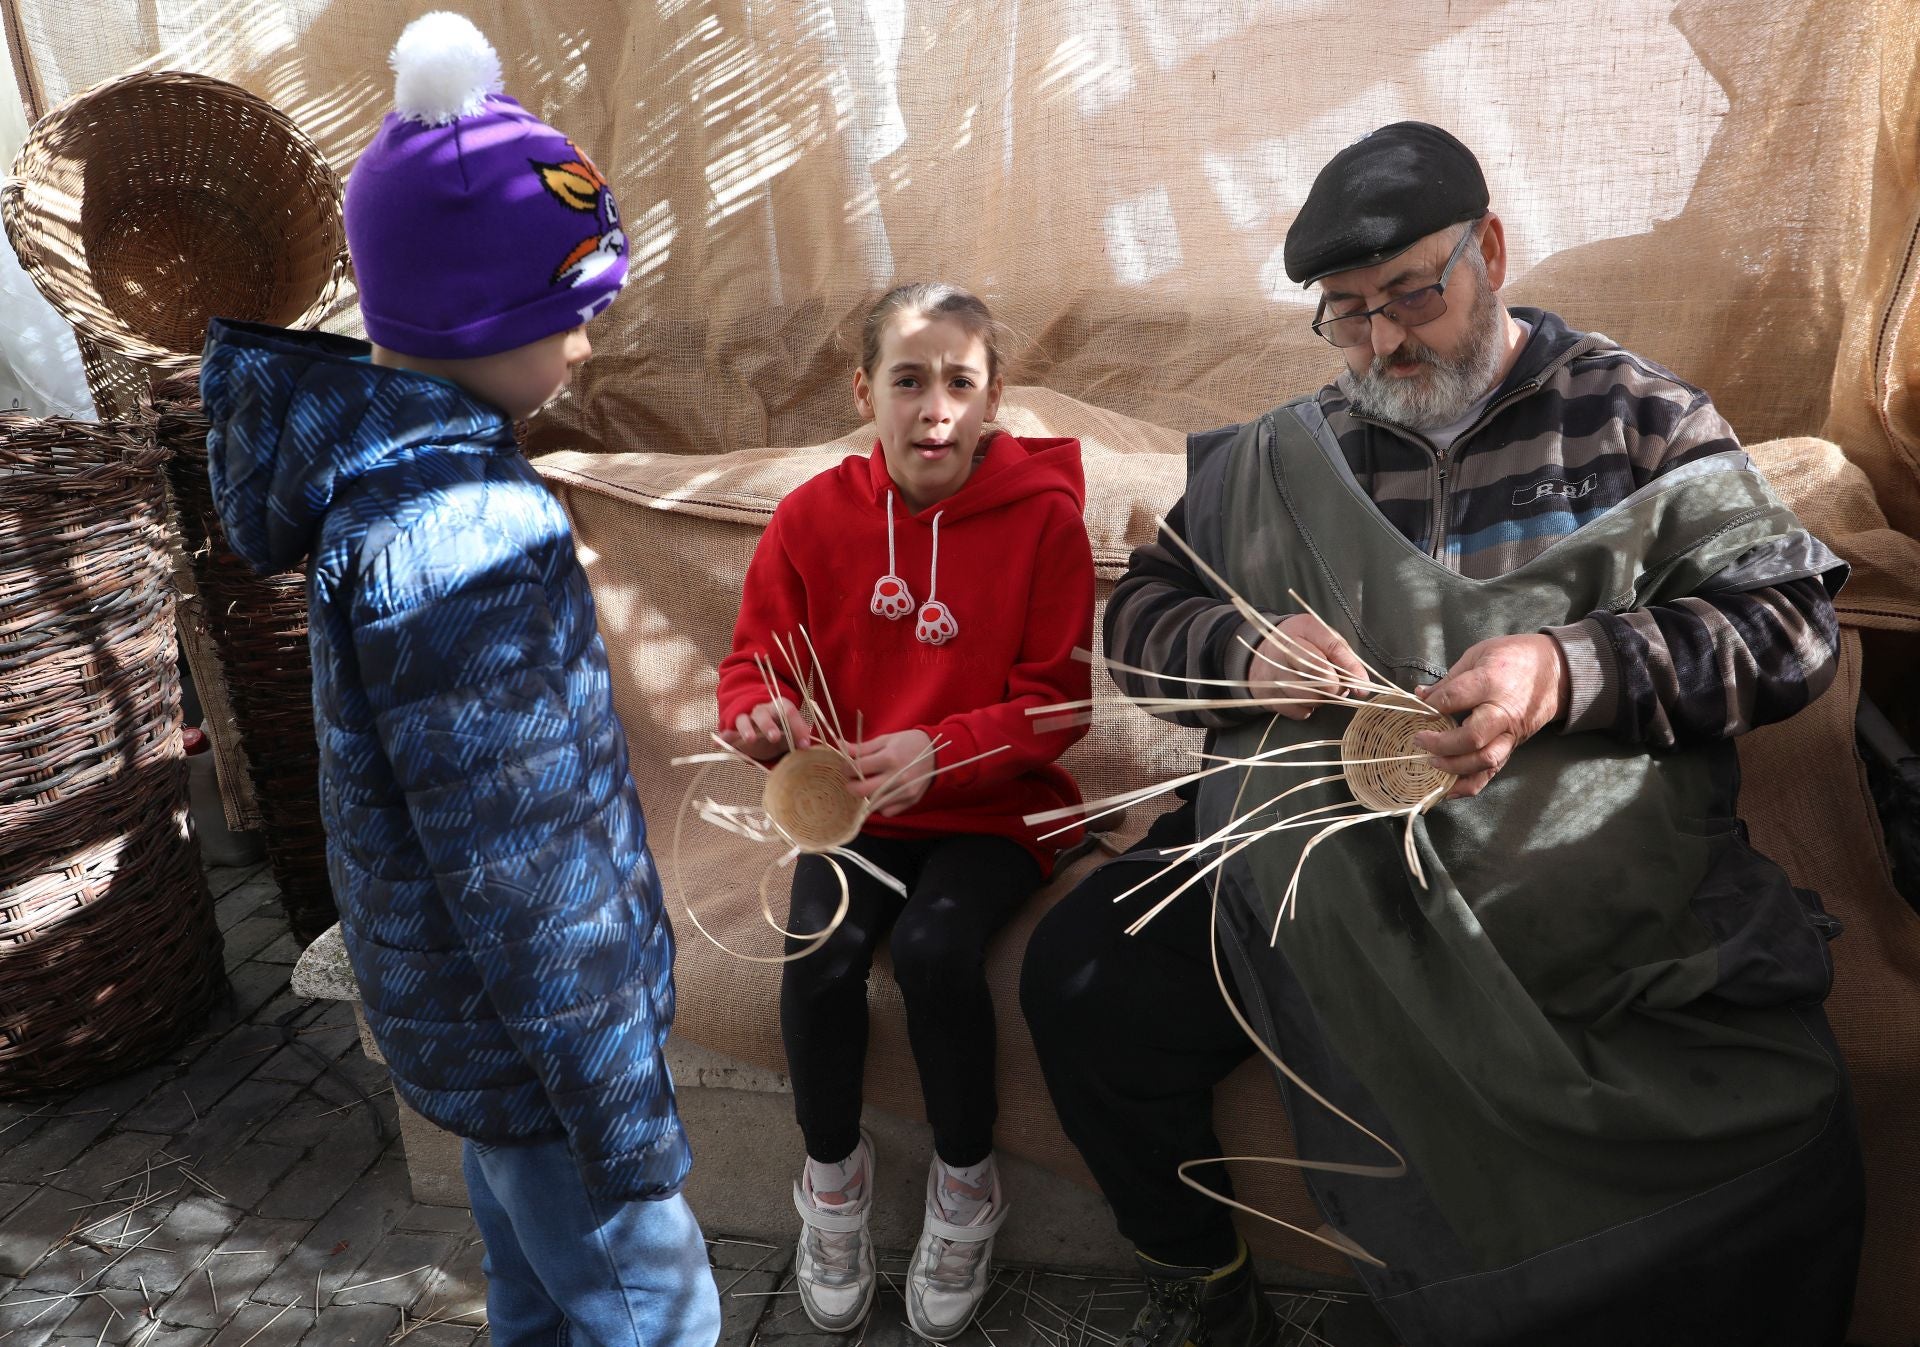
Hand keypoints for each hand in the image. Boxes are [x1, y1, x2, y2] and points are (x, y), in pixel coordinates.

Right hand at [718, 698, 812, 760]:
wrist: (757, 716)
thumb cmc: (780, 726)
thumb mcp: (792, 730)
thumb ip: (800, 736)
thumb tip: (810, 748)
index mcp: (779, 707)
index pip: (789, 712)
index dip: (797, 727)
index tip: (803, 745)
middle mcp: (762, 709)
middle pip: (764, 714)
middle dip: (769, 725)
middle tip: (775, 738)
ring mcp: (746, 717)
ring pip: (744, 719)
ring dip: (746, 729)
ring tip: (750, 740)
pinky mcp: (733, 728)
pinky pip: (727, 731)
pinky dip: (723, 737)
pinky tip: (718, 744)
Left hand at [845, 729, 936, 816]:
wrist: (937, 753)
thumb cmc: (908, 743)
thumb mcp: (885, 740)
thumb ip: (862, 748)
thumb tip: (840, 746)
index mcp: (890, 758)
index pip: (857, 768)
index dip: (846, 768)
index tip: (847, 766)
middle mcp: (897, 778)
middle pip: (861, 791)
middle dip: (851, 785)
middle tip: (852, 780)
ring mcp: (904, 792)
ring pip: (872, 804)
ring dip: (865, 796)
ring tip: (867, 785)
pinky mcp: (910, 802)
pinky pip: (886, 811)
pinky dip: (880, 805)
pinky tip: (882, 793)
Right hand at [1247, 614, 1370, 719]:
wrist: (1263, 655)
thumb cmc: (1303, 646)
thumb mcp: (1322, 639)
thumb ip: (1344, 657)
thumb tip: (1361, 685)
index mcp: (1303, 627)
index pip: (1332, 647)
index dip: (1351, 668)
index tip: (1363, 686)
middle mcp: (1285, 647)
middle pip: (1318, 672)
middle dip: (1336, 686)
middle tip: (1339, 688)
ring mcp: (1274, 672)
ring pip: (1310, 696)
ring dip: (1322, 699)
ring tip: (1321, 690)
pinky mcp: (1269, 694)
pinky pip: (1299, 710)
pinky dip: (1308, 709)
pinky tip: (1306, 697)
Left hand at [1413, 635, 1569, 797]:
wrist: (1555, 671)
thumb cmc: (1513, 657)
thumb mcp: (1478, 655)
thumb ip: (1450, 679)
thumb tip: (1421, 695)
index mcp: (1491, 682)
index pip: (1454, 698)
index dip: (1431, 705)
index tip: (1418, 707)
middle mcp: (1502, 712)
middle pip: (1472, 737)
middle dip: (1441, 743)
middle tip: (1419, 740)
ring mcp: (1510, 734)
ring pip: (1484, 760)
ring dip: (1454, 767)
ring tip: (1431, 763)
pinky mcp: (1513, 747)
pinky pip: (1492, 771)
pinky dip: (1469, 785)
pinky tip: (1447, 790)